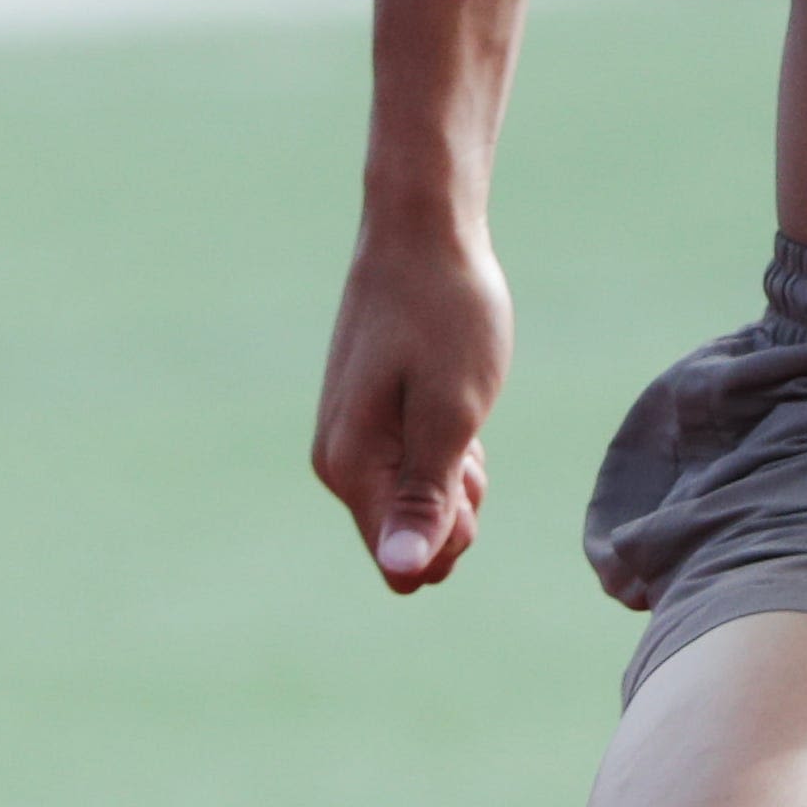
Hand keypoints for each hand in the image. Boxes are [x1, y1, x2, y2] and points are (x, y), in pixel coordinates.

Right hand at [314, 220, 510, 592]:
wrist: (422, 230)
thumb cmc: (447, 316)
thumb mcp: (453, 414)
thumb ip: (426, 499)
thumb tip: (403, 575)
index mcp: (352, 466)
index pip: (402, 564)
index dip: (451, 535)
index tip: (465, 470)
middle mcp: (337, 461)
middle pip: (409, 539)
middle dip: (456, 506)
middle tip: (469, 433)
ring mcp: (348, 438)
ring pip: (415, 505)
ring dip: (455, 475)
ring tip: (462, 408)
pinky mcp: (364, 418)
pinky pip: (411, 470)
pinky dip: (445, 449)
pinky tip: (452, 399)